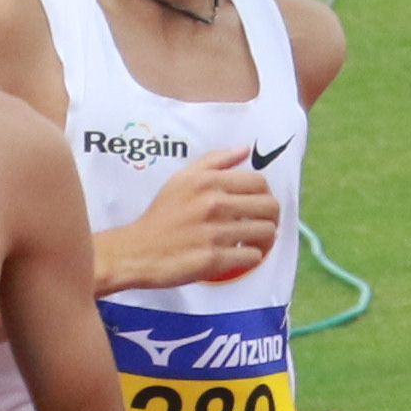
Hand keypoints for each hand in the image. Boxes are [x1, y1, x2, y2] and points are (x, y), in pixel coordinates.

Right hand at [110, 147, 282, 290]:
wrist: (137, 251)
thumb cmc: (161, 215)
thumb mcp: (182, 178)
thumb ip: (215, 161)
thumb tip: (244, 149)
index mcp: (208, 182)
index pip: (259, 182)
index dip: (266, 195)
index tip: (259, 206)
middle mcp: (214, 204)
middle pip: (269, 207)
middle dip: (272, 218)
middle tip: (262, 225)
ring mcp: (215, 233)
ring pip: (265, 233)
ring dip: (265, 241)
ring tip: (254, 243)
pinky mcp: (214, 260)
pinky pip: (252, 257)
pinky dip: (251, 258)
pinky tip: (240, 257)